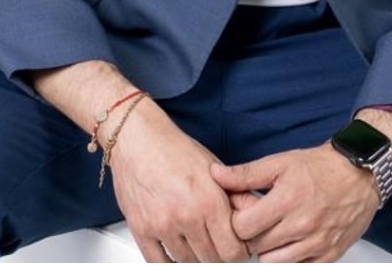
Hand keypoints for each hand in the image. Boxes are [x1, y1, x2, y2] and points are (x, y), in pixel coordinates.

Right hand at [108, 98, 249, 261]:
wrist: (137, 138)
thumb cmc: (174, 148)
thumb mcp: (213, 168)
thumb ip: (234, 197)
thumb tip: (254, 217)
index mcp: (208, 200)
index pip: (232, 250)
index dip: (237, 251)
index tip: (235, 246)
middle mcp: (186, 216)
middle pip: (211, 259)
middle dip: (217, 253)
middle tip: (216, 242)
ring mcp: (162, 225)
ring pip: (186, 262)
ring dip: (194, 255)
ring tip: (196, 240)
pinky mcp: (141, 229)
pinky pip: (158, 263)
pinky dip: (169, 261)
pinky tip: (176, 249)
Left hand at [210, 144, 378, 261]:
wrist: (359, 174)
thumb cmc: (319, 167)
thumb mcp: (280, 162)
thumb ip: (246, 174)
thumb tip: (216, 174)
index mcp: (286, 200)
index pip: (243, 227)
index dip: (236, 219)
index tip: (241, 210)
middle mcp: (302, 225)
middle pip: (256, 246)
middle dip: (250, 233)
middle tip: (256, 218)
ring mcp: (316, 244)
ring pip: (273, 262)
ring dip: (267, 248)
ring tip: (272, 228)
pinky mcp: (328, 256)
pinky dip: (288, 257)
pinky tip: (289, 240)